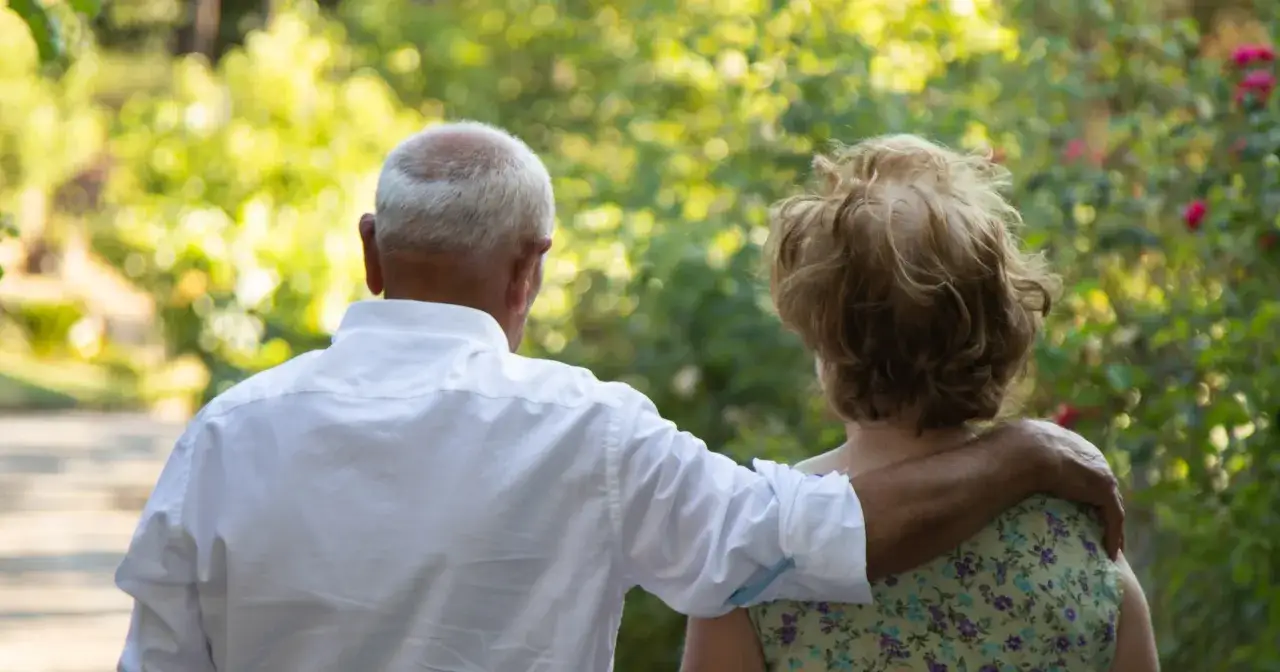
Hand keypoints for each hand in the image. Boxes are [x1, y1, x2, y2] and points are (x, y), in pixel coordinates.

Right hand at [1001, 419, 1124, 559]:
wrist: (1023, 452)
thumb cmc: (1003, 450)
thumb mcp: (1001, 447)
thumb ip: (1001, 454)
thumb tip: (980, 461)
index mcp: (1059, 438)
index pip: (1071, 460)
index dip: (1070, 479)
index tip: (1067, 495)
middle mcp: (1082, 449)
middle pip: (1094, 478)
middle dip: (1094, 498)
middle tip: (1090, 520)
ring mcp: (1097, 468)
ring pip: (1109, 499)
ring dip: (1108, 520)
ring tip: (1106, 541)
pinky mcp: (1103, 488)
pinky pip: (1113, 515)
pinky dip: (1113, 533)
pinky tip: (1110, 551)